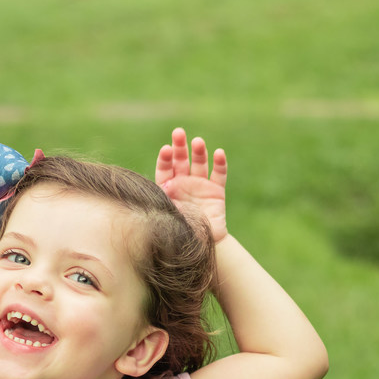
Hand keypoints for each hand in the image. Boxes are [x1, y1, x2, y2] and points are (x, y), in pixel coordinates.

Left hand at [154, 127, 228, 243]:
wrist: (200, 245)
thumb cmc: (179, 233)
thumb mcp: (168, 218)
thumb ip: (164, 205)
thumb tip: (158, 194)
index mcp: (168, 189)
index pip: (165, 169)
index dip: (165, 159)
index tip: (165, 150)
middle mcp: (184, 183)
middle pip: (181, 160)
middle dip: (180, 147)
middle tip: (178, 132)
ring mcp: (201, 185)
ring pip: (199, 163)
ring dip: (198, 152)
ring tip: (198, 141)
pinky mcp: (217, 191)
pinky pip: (219, 174)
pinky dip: (219, 163)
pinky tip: (219, 153)